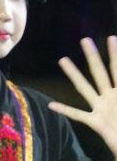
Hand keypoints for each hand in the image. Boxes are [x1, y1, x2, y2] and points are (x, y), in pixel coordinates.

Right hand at [50, 36, 116, 156]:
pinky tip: (51, 106)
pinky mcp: (96, 122)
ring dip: (74, 74)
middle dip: (93, 56)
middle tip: (85, 40)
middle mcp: (111, 96)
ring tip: (63, 60)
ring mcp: (101, 108)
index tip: (112, 38)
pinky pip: (78, 115)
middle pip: (100, 72)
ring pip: (85, 88)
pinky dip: (65, 110)